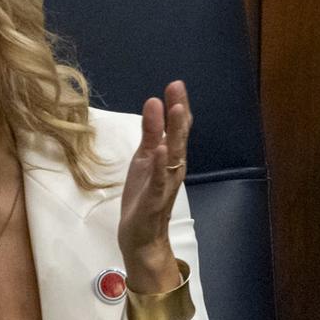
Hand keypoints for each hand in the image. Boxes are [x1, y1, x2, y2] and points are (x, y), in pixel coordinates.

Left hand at [116, 80, 189, 293]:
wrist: (141, 236)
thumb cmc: (143, 195)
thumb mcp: (144, 159)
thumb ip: (150, 133)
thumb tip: (154, 104)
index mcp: (170, 157)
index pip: (177, 128)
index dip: (177, 106)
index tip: (176, 84)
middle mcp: (173, 167)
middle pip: (179, 136)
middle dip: (178, 111)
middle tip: (177, 88)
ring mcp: (165, 183)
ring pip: (173, 154)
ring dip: (175, 132)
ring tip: (175, 109)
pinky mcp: (154, 198)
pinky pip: (159, 180)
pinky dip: (161, 165)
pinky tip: (161, 149)